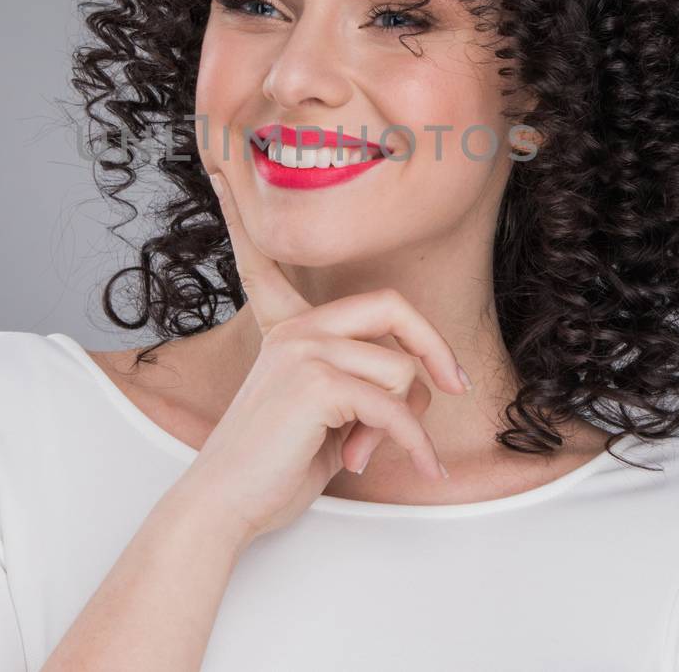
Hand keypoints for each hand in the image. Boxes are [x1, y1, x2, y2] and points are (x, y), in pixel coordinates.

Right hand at [178, 168, 469, 540]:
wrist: (225, 503)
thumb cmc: (272, 464)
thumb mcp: (325, 414)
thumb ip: (364, 386)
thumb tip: (421, 389)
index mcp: (293, 328)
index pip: (311, 270)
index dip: (253, 217)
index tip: (222, 174)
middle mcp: (299, 329)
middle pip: (394, 307)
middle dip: (436, 348)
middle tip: (456, 386)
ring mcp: (306, 351)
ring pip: (403, 373)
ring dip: (404, 426)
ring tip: (366, 454)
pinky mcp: (318, 384)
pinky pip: (397, 410)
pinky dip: (416, 446)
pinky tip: (422, 466)